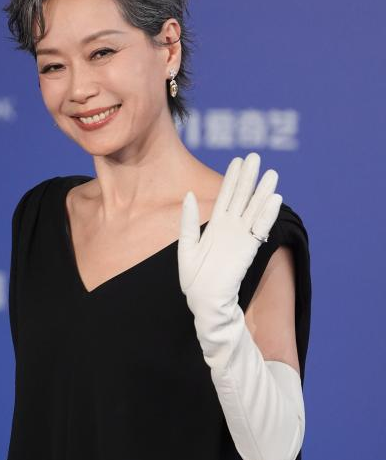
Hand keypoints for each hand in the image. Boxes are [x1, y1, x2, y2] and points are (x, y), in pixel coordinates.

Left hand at [178, 152, 281, 318]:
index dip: (232, 179)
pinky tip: (274, 199)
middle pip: (241, 198)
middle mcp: (230, 228)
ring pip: (254, 210)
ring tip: (271, 173)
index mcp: (215, 226)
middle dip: (248, 178)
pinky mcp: (249, 249)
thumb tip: (189, 194)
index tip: (238, 160)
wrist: (206, 302)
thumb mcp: (186, 247)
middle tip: (255, 156)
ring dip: (262, 192)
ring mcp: (241, 238)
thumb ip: (188, 222)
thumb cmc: (194, 280)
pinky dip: (267, 215)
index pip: (226, 196)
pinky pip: (260, 228)